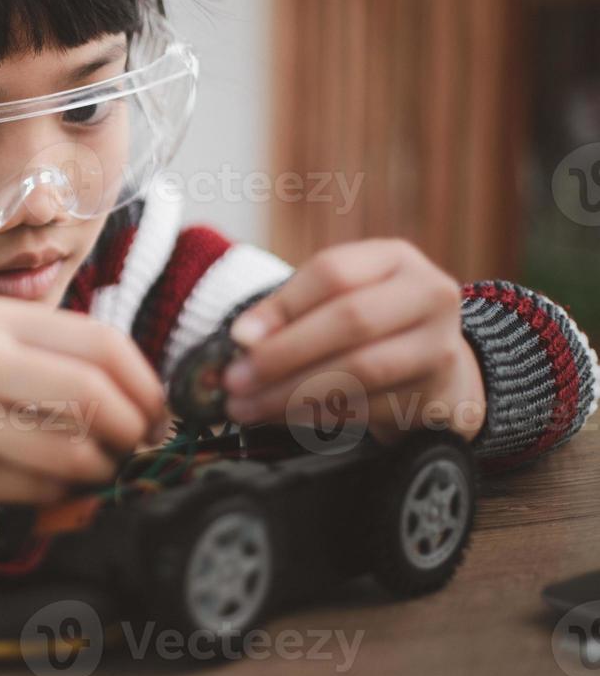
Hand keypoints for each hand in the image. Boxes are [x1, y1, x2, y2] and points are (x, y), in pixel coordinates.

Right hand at [0, 295, 169, 513]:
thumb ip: (50, 355)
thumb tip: (140, 395)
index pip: (101, 341)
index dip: (144, 381)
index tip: (156, 409)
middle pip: (96, 394)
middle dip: (133, 429)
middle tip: (137, 446)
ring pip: (75, 451)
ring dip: (101, 469)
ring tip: (94, 469)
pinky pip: (40, 489)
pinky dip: (59, 493)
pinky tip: (45, 484)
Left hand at [221, 239, 485, 443]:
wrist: (436, 368)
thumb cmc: (369, 325)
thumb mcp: (334, 299)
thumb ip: (290, 310)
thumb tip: (243, 338)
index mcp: (395, 258)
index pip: (333, 272)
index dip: (282, 305)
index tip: (238, 337)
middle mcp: (428, 296)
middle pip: (351, 319)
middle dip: (284, 353)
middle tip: (235, 380)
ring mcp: (440, 347)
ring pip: (360, 370)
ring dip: (293, 392)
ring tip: (246, 406)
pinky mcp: (437, 395)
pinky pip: (368, 408)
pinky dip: (316, 414)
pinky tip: (280, 416)